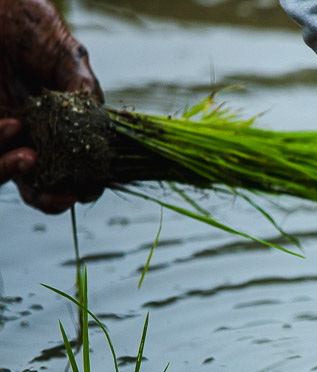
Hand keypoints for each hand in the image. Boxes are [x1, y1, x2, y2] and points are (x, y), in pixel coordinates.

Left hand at [1, 0, 103, 212]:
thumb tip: (102, 125)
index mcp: (62, 123)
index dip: (85, 184)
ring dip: (22, 175)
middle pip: (43, 184)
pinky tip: (14, 128)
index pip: (77, 166)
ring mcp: (5, 129)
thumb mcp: (69, 55)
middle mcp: (32, 132)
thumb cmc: (28, 23)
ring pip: (12, 174)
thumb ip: (84, 90)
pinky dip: (2, 148)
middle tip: (65, 196)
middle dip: (55, 199)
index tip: (90, 188)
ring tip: (33, 160)